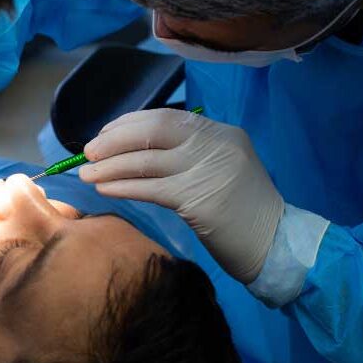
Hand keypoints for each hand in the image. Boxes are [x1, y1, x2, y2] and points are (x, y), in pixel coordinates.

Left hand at [79, 109, 283, 282]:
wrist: (276, 245)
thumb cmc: (244, 212)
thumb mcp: (222, 169)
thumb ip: (188, 155)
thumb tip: (134, 150)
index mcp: (220, 132)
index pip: (166, 117)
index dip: (129, 124)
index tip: (104, 135)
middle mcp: (215, 144)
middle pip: (153, 130)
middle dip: (114, 140)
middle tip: (87, 152)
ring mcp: (208, 169)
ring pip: (146, 160)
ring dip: (109, 166)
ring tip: (85, 174)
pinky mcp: (199, 199)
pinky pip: (149, 188)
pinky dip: (122, 186)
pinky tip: (104, 189)